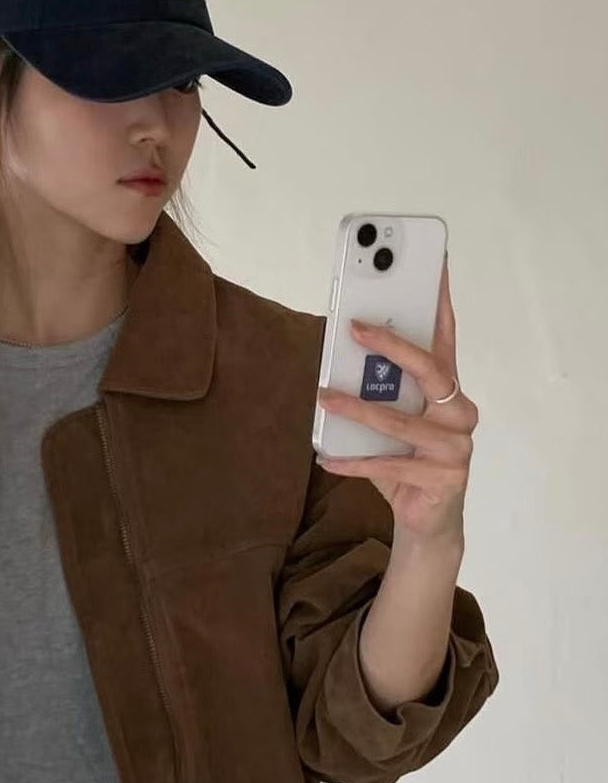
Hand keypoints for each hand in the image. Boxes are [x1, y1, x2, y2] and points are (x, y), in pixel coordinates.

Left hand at [314, 255, 475, 547]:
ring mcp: (456, 448)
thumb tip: (339, 354)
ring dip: (356, 408)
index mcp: (449, 390)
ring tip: (322, 397)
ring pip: (400, 420)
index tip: (433, 263)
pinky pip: (389, 465)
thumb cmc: (406, 457)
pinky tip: (326, 457)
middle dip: (391, 344)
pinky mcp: (444, 479)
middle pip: (429, 370)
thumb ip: (379, 389)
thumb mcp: (392, 417)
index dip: (440, 301)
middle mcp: (459, 413)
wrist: (426, 519)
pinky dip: (353, 461)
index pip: (446, 337)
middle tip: (355, 327)